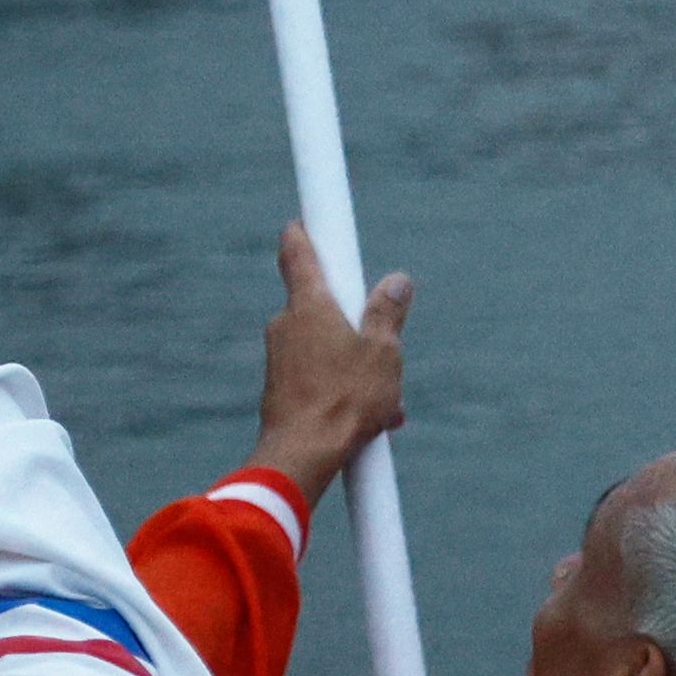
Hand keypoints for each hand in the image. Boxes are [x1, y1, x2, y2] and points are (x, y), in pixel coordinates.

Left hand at [255, 225, 417, 501]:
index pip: (297, 250)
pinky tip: (370, 417)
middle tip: (382, 339)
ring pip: (322, 344)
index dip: (303, 231)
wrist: (301, 456)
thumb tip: (398, 281)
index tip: (306, 219)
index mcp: (309, 303)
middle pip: (320, 302)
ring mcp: (278, 357)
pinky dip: (340, 386)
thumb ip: (388, 313)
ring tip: (385, 397)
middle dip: (352, 316)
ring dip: (351, 360)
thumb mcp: (383, 353)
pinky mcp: (278, 388)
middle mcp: (285, 324)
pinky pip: (314, 374)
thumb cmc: (344, 400)